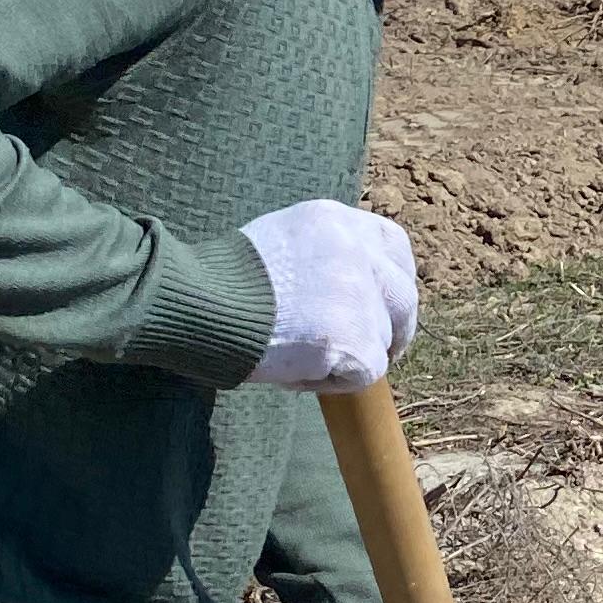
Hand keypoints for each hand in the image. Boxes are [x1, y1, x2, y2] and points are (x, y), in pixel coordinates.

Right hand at [241, 199, 418, 390]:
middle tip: (371, 349)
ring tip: (302, 354)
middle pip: (403, 295)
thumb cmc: (222, 282)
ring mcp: (361, 295)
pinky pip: (366, 373)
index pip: (393, 245)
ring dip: (351, 354)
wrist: (199, 304)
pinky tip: (297, 370)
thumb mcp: (282, 241)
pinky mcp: (356, 338)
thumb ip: (322, 255)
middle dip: (394, 327)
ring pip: (382, 338)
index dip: (392, 280)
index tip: (382, 305)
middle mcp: (357, 251)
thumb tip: (349, 292)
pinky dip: (334, 381)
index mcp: (338, 221)